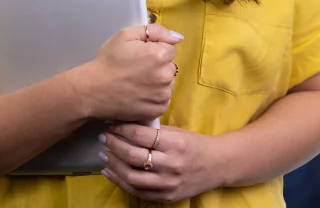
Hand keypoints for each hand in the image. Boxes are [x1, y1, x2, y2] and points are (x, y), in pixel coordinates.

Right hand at [78, 24, 182, 121]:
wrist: (93, 90)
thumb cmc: (108, 60)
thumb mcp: (126, 35)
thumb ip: (154, 31)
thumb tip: (177, 37)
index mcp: (159, 55)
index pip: (170, 48)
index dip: (155, 49)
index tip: (140, 54)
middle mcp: (166, 76)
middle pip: (170, 66)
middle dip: (158, 65)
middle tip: (137, 68)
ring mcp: (163, 95)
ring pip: (167, 83)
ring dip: (157, 81)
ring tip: (136, 82)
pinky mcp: (158, 110)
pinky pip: (163, 98)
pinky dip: (154, 96)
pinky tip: (139, 93)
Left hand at [98, 124, 224, 202]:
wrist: (217, 165)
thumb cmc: (193, 143)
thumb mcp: (176, 131)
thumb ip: (154, 130)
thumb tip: (124, 121)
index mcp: (174, 143)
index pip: (141, 135)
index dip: (122, 128)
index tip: (111, 123)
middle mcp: (171, 165)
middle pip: (134, 156)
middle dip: (114, 145)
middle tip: (103, 137)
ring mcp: (168, 184)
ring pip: (133, 177)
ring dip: (114, 165)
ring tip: (103, 154)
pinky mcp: (166, 197)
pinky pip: (138, 192)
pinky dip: (120, 182)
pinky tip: (110, 172)